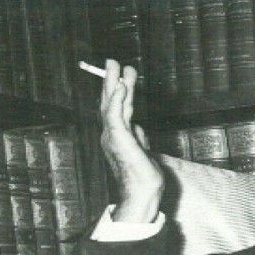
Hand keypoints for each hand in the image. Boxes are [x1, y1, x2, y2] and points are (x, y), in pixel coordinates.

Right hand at [99, 59, 162, 222]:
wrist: (143, 192)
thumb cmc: (144, 176)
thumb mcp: (142, 150)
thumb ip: (138, 137)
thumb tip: (139, 126)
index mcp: (117, 136)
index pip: (116, 108)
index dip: (118, 90)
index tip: (122, 75)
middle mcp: (111, 134)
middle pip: (110, 102)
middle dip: (111, 81)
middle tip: (114, 62)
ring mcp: (113, 136)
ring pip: (111, 104)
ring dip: (114, 83)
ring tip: (117, 67)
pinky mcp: (119, 139)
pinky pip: (116, 114)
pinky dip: (118, 99)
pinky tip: (120, 86)